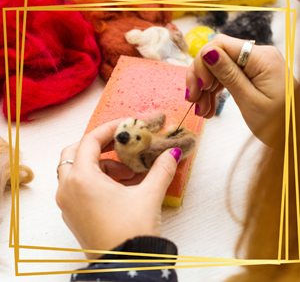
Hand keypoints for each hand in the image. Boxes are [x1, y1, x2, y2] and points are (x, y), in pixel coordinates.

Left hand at [56, 119, 180, 258]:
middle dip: (100, 146)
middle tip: (121, 146)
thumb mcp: (149, 195)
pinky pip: (79, 186)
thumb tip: (172, 152)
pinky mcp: (73, 214)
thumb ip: (162, 169)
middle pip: (76, 152)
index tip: (125, 125)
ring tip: (127, 173)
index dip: (109, 129)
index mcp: (81, 179)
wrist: (125, 268)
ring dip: (100, 164)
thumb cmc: (131, 232)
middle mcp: (68, 189)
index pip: (90, 140)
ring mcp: (68, 203)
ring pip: (77, 169)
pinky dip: (96, 179)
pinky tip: (120, 187)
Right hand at [186, 34, 286, 144]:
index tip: (197, 88)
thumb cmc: (278, 122)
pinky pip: (225, 78)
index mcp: (261, 58)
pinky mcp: (250, 75)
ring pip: (217, 68)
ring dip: (205, 89)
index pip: (220, 45)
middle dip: (200, 78)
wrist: (294, 133)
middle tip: (193, 101)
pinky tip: (208, 108)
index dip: (202, 63)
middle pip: (216, 56)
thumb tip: (207, 53)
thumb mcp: (250, 101)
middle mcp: (257, 56)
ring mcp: (254, 66)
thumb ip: (229, 75)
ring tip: (202, 111)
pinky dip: (214, 92)